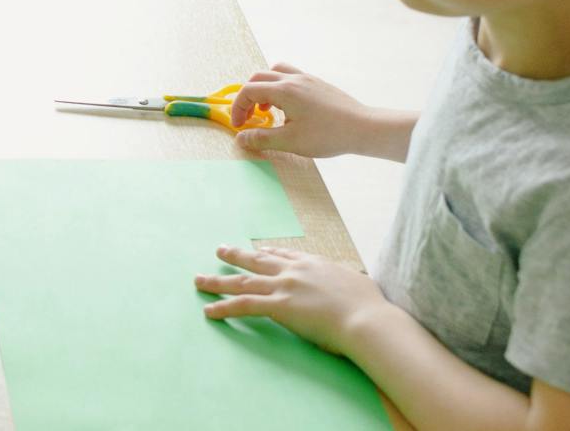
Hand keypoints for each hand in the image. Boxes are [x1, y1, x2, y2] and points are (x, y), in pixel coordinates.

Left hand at [194, 244, 388, 356]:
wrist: (368, 319)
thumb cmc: (370, 308)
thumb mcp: (359, 285)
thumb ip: (348, 283)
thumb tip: (355, 286)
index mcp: (315, 264)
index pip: (285, 254)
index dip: (268, 252)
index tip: (257, 250)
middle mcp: (295, 271)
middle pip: (258, 260)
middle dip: (236, 256)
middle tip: (219, 251)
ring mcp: (284, 287)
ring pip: (243, 281)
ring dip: (218, 281)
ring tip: (199, 280)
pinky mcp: (279, 306)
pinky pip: (244, 305)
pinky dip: (224, 307)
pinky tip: (210, 310)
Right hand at [228, 64, 375, 157]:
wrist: (364, 128)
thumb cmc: (328, 135)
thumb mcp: (290, 141)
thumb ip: (262, 138)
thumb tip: (241, 138)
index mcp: (284, 90)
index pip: (248, 90)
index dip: (238, 107)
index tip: (239, 126)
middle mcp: (294, 79)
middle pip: (259, 77)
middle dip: (248, 97)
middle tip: (249, 117)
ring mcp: (308, 79)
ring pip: (276, 72)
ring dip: (265, 88)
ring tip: (268, 109)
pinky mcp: (319, 84)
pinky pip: (292, 77)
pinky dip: (282, 88)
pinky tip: (290, 108)